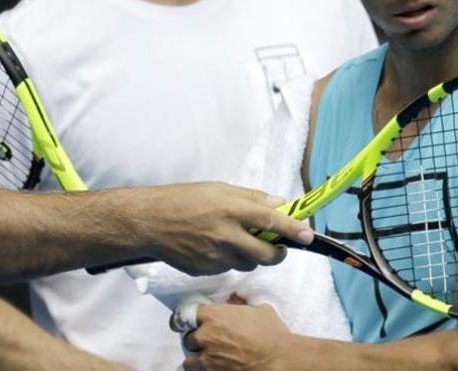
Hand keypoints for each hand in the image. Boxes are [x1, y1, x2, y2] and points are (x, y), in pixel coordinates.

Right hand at [131, 182, 314, 275]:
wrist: (149, 222)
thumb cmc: (182, 200)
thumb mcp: (217, 189)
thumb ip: (250, 197)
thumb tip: (278, 203)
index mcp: (230, 209)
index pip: (269, 221)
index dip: (292, 229)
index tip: (308, 235)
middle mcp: (225, 234)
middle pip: (265, 255)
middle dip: (277, 254)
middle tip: (277, 248)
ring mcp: (215, 255)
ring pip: (247, 264)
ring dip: (250, 257)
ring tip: (234, 241)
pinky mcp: (205, 269)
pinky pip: (227, 268)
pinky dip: (228, 260)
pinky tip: (213, 247)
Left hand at [182, 298, 296, 370]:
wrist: (279, 359)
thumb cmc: (272, 333)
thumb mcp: (257, 310)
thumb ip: (239, 305)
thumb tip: (234, 300)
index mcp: (212, 315)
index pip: (183, 314)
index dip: (184, 318)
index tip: (184, 322)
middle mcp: (204, 336)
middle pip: (188, 338)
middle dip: (197, 339)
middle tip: (209, 341)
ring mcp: (207, 358)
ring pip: (190, 359)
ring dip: (197, 358)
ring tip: (208, 358)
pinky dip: (203, 370)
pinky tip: (212, 367)